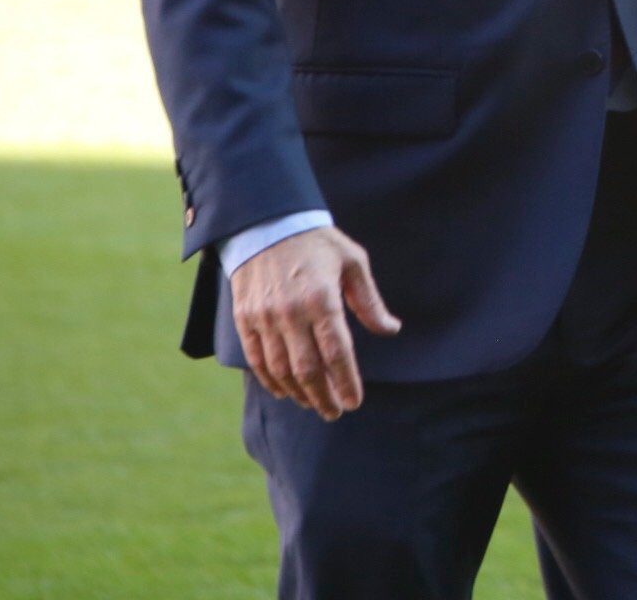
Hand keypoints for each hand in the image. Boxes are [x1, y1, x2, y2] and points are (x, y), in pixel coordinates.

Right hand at [230, 225, 400, 419]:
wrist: (267, 224)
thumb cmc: (317, 243)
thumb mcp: (353, 262)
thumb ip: (369, 301)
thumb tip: (390, 329)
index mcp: (322, 299)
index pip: (336, 352)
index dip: (346, 381)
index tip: (354, 402)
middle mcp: (291, 312)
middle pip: (307, 369)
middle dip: (323, 396)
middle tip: (335, 412)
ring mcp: (264, 317)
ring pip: (281, 369)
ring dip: (299, 393)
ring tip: (314, 404)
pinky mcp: (245, 319)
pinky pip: (257, 359)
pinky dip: (270, 380)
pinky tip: (285, 391)